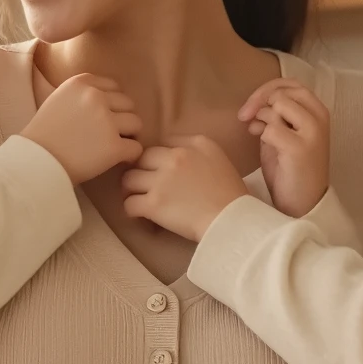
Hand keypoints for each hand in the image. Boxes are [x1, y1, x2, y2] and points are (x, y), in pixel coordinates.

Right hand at [24, 73, 143, 183]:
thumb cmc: (42, 135)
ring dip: (127, 135)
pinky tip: (118, 160)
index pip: (113, 87)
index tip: (101, 118)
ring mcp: (106, 121)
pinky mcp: (114, 147)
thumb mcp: (58, 100)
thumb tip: (110, 98)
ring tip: (113, 147)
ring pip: (136, 123)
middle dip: (121, 118)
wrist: (33, 162)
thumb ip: (82, 94)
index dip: (111, 104)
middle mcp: (95, 97)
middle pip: (128, 104)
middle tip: (108, 134)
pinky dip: (129, 156)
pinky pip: (136, 148)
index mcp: (81, 83)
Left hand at [121, 137, 251, 240]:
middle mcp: (176, 156)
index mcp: (195, 143)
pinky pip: (129, 203)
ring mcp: (162, 180)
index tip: (163, 170)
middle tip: (145, 185)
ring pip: (129, 179)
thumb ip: (197, 150)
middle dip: (141, 171)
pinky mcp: (153, 204)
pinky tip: (141, 214)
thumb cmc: (232, 195)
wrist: (233, 221)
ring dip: (132, 190)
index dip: (159, 158)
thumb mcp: (219, 159)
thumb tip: (173, 153)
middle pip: (141, 158)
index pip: (163, 142)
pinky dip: (132, 210)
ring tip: (140, 198)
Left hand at [239, 78, 330, 218]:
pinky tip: (263, 146)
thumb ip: (274, 115)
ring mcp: (312, 132)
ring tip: (260, 135)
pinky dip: (262, 136)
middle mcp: (320, 118)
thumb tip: (254, 104)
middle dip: (258, 100)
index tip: (250, 107)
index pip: (291, 84)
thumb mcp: (283, 134)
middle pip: (283, 91)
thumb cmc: (290, 170)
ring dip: (262, 119)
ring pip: (277, 106)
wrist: (303, 204)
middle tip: (245, 116)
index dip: (266, 90)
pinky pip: (271, 128)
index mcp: (317, 112)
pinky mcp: (300, 148)